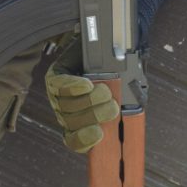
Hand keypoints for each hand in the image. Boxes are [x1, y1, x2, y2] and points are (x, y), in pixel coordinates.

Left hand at [45, 38, 119, 153]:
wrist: (102, 44)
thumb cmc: (116, 74)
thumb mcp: (126, 94)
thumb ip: (128, 108)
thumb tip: (132, 115)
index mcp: (81, 124)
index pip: (76, 142)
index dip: (85, 141)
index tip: (99, 134)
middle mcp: (66, 113)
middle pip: (73, 123)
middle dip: (95, 116)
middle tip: (112, 106)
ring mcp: (57, 97)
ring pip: (67, 106)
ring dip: (89, 100)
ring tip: (105, 91)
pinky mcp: (54, 78)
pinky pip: (59, 86)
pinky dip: (73, 86)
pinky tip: (87, 84)